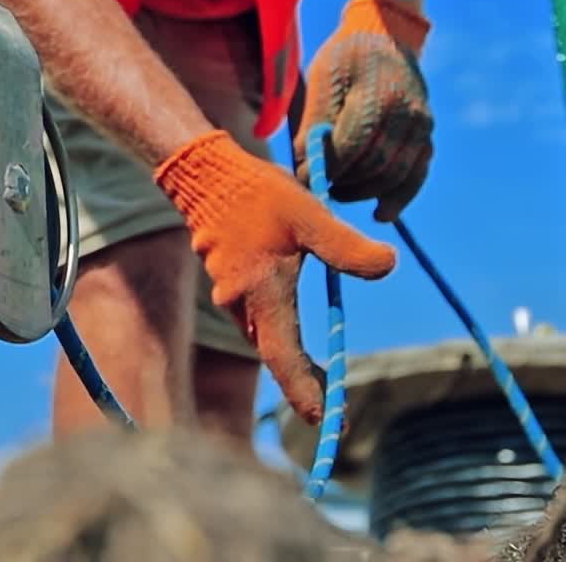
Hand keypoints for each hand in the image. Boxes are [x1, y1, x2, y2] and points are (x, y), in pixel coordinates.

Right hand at [155, 130, 395, 423]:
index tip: (329, 422)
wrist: (202, 171)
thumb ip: (346, 246)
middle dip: (306, 382)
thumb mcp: (307, 214)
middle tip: (338, 409)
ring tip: (324, 378)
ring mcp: (229, 293)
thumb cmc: (256, 192)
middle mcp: (240, 302)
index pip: (285, 359)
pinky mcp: (227, 281)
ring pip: (266, 337)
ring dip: (293, 358)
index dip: (307, 393)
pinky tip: (294, 330)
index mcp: (261, 292)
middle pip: (276, 355)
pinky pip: (256, 320)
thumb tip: (389, 265)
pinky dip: (278, 334)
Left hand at [295, 0, 432, 222]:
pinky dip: (399, 197)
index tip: (302, 177)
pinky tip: (380, 213)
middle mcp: (408, 114)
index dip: (326, 166)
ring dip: (365, 192)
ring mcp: (422, 127)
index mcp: (378, 95)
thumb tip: (303, 163)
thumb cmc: (345, 56)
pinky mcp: (426, 137)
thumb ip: (314, 120)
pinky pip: (416, 175)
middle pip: (375, 165)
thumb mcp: (322, 77)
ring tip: (337, 192)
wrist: (386, 37)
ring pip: (396, 175)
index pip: (352, 145)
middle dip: (343, 182)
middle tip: (317, 188)